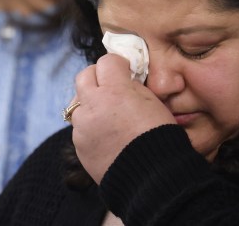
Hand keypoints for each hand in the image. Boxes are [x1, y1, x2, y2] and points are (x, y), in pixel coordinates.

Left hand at [70, 53, 174, 183]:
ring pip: (78, 103)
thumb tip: (123, 79)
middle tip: (110, 85)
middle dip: (97, 77)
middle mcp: (93, 105)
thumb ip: (133, 86)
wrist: (152, 178)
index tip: (124, 70)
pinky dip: (90, 127)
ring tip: (109, 115)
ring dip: (91, 104)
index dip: (117, 64)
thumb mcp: (153, 102)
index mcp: (114, 91)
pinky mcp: (78, 144)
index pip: (106, 61)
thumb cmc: (160, 138)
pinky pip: (80, 127)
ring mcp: (82, 126)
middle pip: (84, 76)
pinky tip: (107, 136)